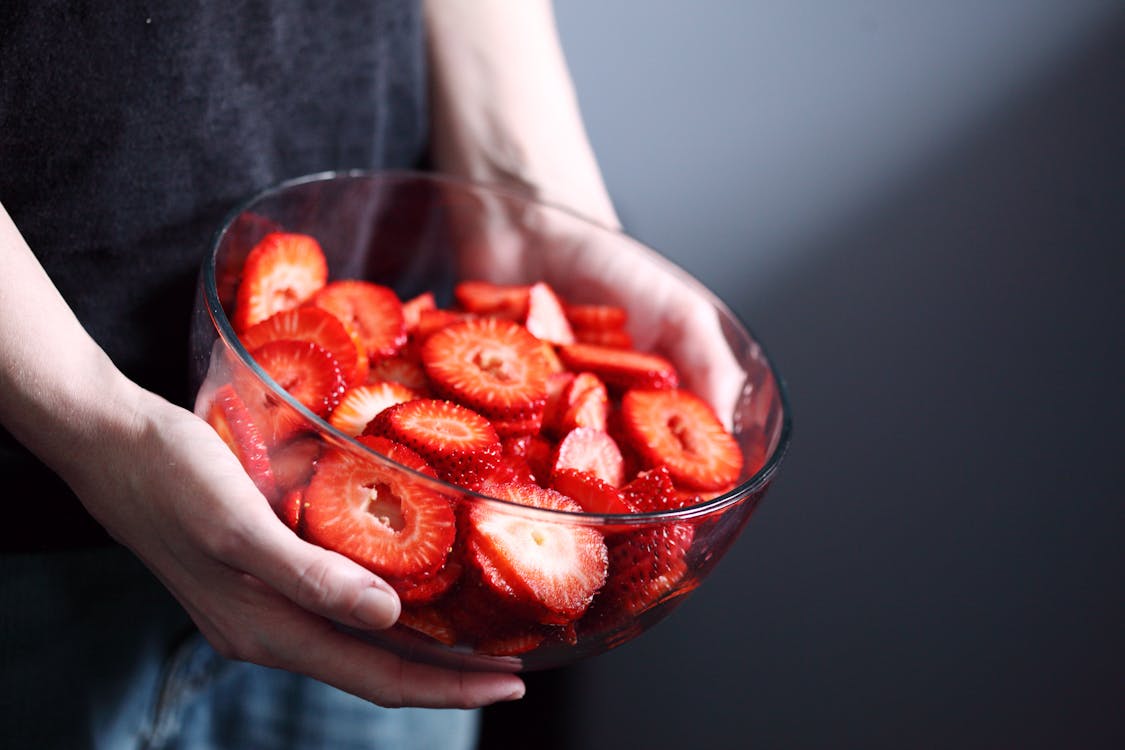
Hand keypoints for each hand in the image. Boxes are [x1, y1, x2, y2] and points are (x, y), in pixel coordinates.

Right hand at [67, 384, 524, 708]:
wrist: (108, 442)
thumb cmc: (171, 474)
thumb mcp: (237, 525)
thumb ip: (309, 578)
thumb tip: (388, 619)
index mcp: (266, 629)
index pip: (377, 676)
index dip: (447, 687)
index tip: (512, 682)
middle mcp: (267, 629)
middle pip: (374, 669)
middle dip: (447, 675)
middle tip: (513, 665)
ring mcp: (260, 607)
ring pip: (356, 643)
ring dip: (419, 648)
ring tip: (476, 635)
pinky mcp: (258, 577)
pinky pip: (334, 610)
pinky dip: (382, 611)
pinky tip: (407, 588)